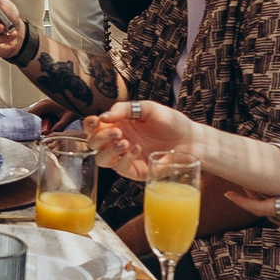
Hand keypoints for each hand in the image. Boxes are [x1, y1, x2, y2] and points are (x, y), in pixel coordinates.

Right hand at [83, 99, 205, 181]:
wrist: (191, 140)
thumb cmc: (171, 122)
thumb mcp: (148, 108)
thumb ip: (125, 109)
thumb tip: (104, 117)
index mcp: (118, 124)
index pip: (94, 126)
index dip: (89, 124)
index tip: (95, 120)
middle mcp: (118, 141)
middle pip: (93, 144)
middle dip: (100, 138)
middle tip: (116, 132)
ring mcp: (125, 157)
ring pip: (101, 160)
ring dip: (108, 151)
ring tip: (125, 142)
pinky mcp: (134, 170)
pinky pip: (120, 168)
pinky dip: (125, 158)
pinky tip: (138, 149)